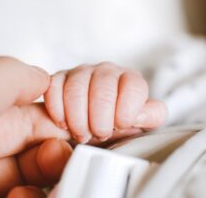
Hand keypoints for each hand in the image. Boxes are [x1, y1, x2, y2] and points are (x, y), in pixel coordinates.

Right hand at [44, 62, 167, 143]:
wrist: (94, 122)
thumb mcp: (142, 121)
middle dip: (101, 118)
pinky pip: (53, 87)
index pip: (133, 86)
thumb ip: (152, 115)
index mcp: (129, 79)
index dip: (127, 110)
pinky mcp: (58, 79)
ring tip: (83, 134)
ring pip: (76, 87)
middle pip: (104, 87)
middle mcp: (106, 71)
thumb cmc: (118, 121)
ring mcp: (81, 73)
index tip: (121, 125)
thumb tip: (140, 113)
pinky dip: (57, 110)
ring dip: (78, 117)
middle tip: (100, 134)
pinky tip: (64, 124)